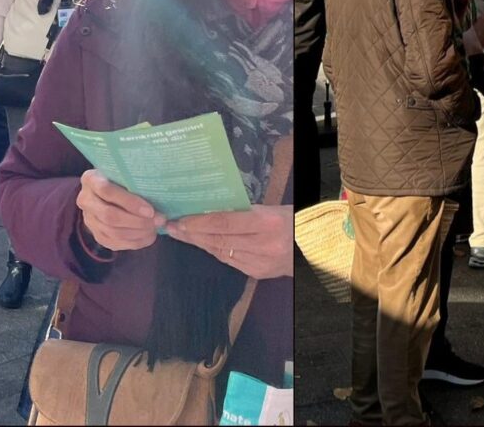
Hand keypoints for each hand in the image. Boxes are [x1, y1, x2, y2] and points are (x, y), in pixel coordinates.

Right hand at [75, 170, 163, 252]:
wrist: (105, 192)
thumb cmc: (120, 178)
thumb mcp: (123, 173)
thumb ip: (133, 180)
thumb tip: (158, 193)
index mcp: (90, 179)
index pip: (107, 191)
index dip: (130, 202)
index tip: (150, 210)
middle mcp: (85, 200)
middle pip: (110, 216)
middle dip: (138, 221)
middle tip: (158, 221)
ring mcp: (89, 220)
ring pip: (113, 232)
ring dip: (138, 233)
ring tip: (155, 228)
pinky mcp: (96, 235)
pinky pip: (115, 243)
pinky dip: (135, 242)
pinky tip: (148, 236)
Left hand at [166, 204, 295, 278]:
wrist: (312, 247)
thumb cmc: (289, 220)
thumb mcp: (269, 209)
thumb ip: (242, 211)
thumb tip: (208, 210)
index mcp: (268, 222)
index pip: (224, 222)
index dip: (199, 222)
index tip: (180, 220)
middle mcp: (264, 245)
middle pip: (219, 240)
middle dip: (192, 234)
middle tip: (171, 227)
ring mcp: (261, 263)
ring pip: (221, 252)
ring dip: (199, 243)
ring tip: (180, 234)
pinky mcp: (258, 274)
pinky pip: (230, 261)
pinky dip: (214, 251)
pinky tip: (201, 244)